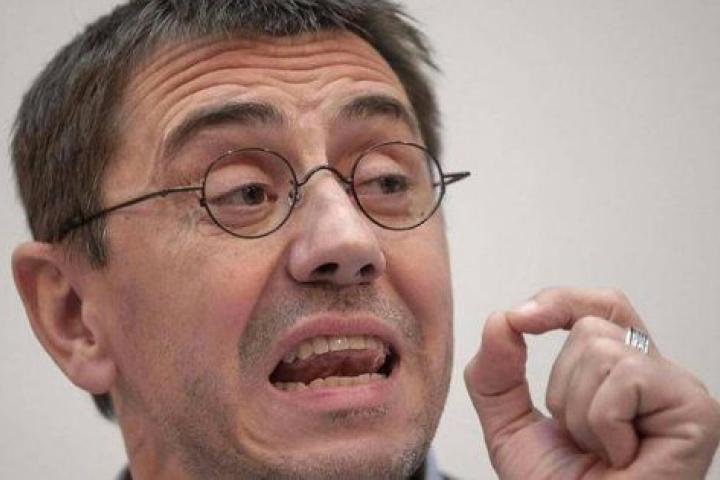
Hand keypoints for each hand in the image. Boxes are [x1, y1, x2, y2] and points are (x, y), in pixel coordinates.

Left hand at [465, 288, 719, 478]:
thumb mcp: (509, 425)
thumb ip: (496, 374)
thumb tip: (501, 319)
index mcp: (617, 373)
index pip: (597, 307)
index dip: (560, 301)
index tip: (521, 319)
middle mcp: (652, 375)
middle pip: (591, 325)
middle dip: (561, 385)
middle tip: (579, 437)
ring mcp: (677, 390)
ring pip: (602, 348)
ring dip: (580, 411)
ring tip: (601, 451)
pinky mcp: (694, 408)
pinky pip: (625, 377)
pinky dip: (603, 423)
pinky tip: (622, 457)